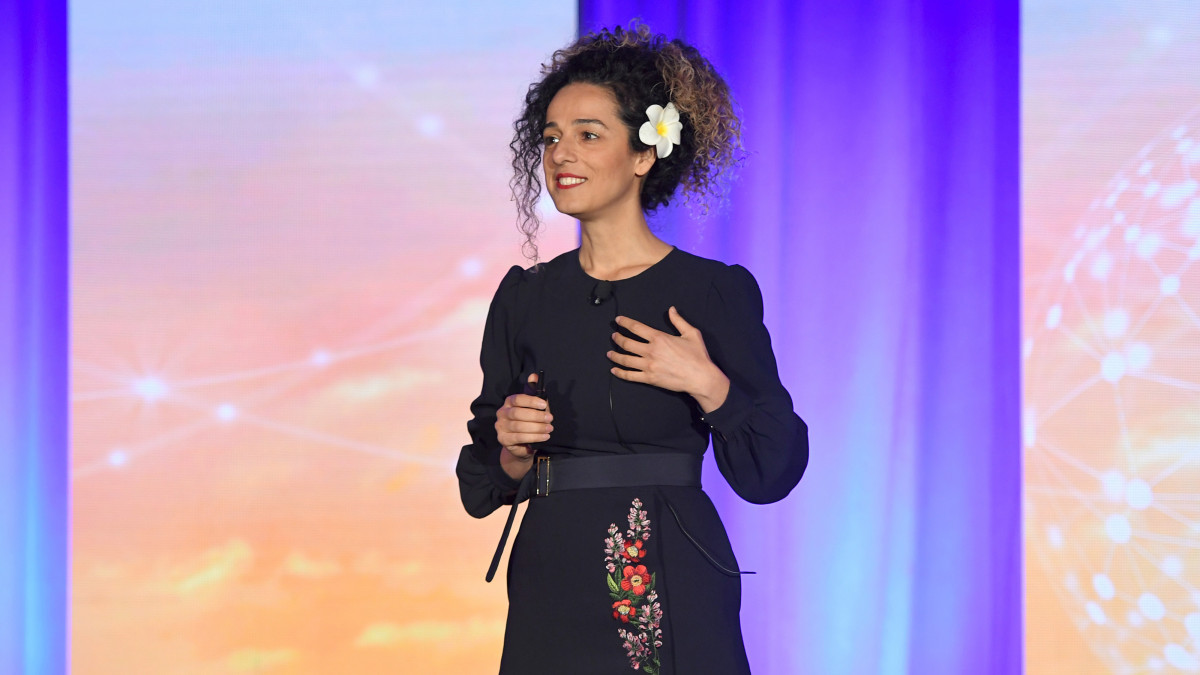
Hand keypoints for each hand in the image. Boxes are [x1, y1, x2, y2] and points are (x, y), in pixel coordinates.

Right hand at [495, 373, 551, 478]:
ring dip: (537, 428)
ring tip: (549, 429)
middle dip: (536, 416)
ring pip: (519, 426)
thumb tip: (534, 375)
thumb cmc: (530, 422)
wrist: (523, 444)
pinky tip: (544, 437)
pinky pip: (519, 437)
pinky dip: (533, 437)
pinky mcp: (503, 439)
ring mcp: (501, 427)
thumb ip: (535, 392)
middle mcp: (502, 413)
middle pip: (518, 413)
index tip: (544, 405)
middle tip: (550, 419)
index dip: (531, 401)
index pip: (517, 399)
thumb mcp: (535, 407)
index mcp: (509, 402)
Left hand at [607, 306, 729, 412]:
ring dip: (615, 355)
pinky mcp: (649, 378)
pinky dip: (620, 373)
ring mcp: (648, 366)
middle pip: (627, 343)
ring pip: (625, 360)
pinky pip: (630, 376)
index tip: (618, 320)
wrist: (700, 377)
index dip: (625, 323)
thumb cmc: (697, 355)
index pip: (636, 327)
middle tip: (614, 336)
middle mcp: (651, 351)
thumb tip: (671, 309)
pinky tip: (614, 370)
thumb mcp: (691, 333)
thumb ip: (678, 321)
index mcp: (659, 338)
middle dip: (618, 338)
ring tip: (609, 353)